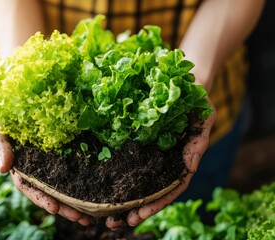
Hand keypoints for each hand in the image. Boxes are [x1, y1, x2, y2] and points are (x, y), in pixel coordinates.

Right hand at [0, 119, 92, 225]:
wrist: (13, 97)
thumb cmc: (2, 113)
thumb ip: (0, 146)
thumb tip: (2, 169)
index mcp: (20, 165)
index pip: (29, 187)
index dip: (41, 198)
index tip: (55, 209)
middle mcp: (36, 166)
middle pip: (50, 190)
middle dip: (65, 207)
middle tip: (83, 219)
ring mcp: (50, 158)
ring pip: (63, 182)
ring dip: (76, 199)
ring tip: (92, 215)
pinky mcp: (63, 146)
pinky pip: (73, 164)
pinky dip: (83, 177)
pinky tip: (96, 187)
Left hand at [106, 98, 216, 228]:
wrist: (182, 85)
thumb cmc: (197, 102)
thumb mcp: (204, 119)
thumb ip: (198, 143)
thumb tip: (190, 167)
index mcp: (181, 161)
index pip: (171, 188)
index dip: (158, 202)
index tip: (142, 214)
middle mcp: (165, 162)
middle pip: (153, 191)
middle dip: (138, 209)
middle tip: (119, 222)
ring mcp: (151, 155)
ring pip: (139, 183)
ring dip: (126, 201)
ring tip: (109, 217)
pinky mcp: (139, 144)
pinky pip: (129, 163)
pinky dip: (120, 178)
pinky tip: (106, 189)